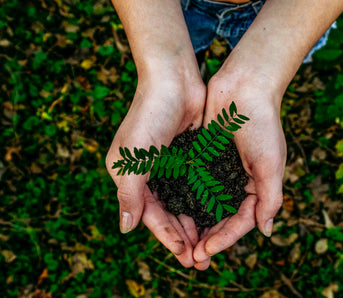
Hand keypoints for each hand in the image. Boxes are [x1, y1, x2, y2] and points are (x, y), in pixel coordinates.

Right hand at [106, 75, 205, 266]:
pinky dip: (205, 202)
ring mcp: (170, 166)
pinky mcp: (188, 156)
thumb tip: (126, 229)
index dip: (166, 236)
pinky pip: (197, 186)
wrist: (173, 79)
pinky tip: (217, 217)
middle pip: (168, 213)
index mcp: (130, 177)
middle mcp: (149, 174)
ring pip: (184, 203)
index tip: (184, 255)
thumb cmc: (149, 116)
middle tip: (201, 260)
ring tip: (210, 245)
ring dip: (195, 224)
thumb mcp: (133, 158)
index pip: (149, 215)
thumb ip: (129, 194)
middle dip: (183, 236)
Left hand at [193, 71, 286, 269]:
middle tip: (191, 257)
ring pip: (204, 204)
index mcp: (257, 186)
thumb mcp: (271, 163)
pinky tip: (171, 211)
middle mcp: (237, 182)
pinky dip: (184, 198)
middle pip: (221, 218)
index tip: (206, 251)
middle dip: (207, 237)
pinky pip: (193, 183)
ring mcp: (219, 170)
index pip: (241, 221)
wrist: (244, 86)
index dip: (225, 238)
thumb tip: (265, 231)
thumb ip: (270, 198)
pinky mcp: (203, 157)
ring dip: (194, 223)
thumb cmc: (262, 124)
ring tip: (179, 241)